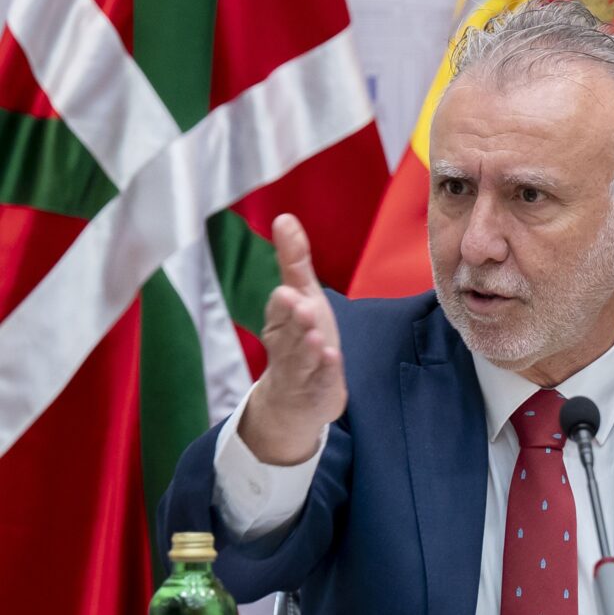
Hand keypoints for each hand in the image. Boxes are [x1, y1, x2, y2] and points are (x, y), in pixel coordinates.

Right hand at [239, 214, 345, 464]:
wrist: (297, 397)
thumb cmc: (302, 337)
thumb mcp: (302, 296)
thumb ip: (293, 261)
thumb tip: (284, 217)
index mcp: (280, 321)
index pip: (279, 310)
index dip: (284, 303)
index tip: (289, 292)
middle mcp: (286, 345)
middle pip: (289, 334)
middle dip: (296, 322)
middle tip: (303, 307)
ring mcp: (301, 370)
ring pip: (301, 359)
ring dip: (308, 348)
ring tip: (318, 338)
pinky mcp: (317, 390)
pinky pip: (319, 381)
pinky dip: (325, 371)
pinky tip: (332, 359)